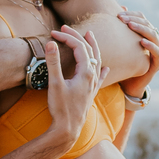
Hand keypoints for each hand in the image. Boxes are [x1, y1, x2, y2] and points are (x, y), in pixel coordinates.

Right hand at [45, 25, 102, 145]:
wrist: (67, 129)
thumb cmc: (61, 108)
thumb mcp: (54, 84)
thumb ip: (53, 62)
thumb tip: (52, 43)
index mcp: (85, 73)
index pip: (78, 47)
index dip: (66, 38)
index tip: (53, 33)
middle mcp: (93, 77)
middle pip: (88, 51)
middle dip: (77, 37)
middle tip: (65, 28)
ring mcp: (93, 85)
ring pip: (97, 60)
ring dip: (92, 46)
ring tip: (89, 35)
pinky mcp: (91, 93)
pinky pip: (100, 77)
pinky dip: (102, 69)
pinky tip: (105, 68)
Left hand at [117, 7, 158, 81]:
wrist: (129, 84)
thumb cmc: (124, 62)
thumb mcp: (120, 44)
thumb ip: (120, 28)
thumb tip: (120, 8)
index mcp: (145, 33)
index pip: (142, 18)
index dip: (132, 14)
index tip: (118, 14)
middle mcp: (153, 40)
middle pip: (147, 24)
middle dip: (134, 20)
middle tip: (122, 19)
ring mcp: (157, 51)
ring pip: (153, 36)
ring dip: (142, 29)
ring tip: (131, 25)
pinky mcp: (158, 63)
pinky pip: (157, 52)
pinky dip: (151, 46)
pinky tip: (142, 41)